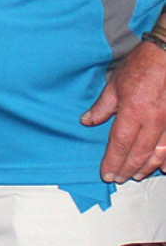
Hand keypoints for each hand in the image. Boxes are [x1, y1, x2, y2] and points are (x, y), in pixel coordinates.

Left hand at [82, 39, 165, 181]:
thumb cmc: (140, 67)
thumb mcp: (114, 85)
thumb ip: (102, 107)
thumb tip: (87, 122)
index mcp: (133, 112)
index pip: (120, 143)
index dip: (112, 161)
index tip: (106, 174)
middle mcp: (153, 122)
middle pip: (139, 153)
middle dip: (127, 169)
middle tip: (118, 179)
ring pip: (158, 153)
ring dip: (146, 167)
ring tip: (135, 175)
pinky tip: (163, 168)